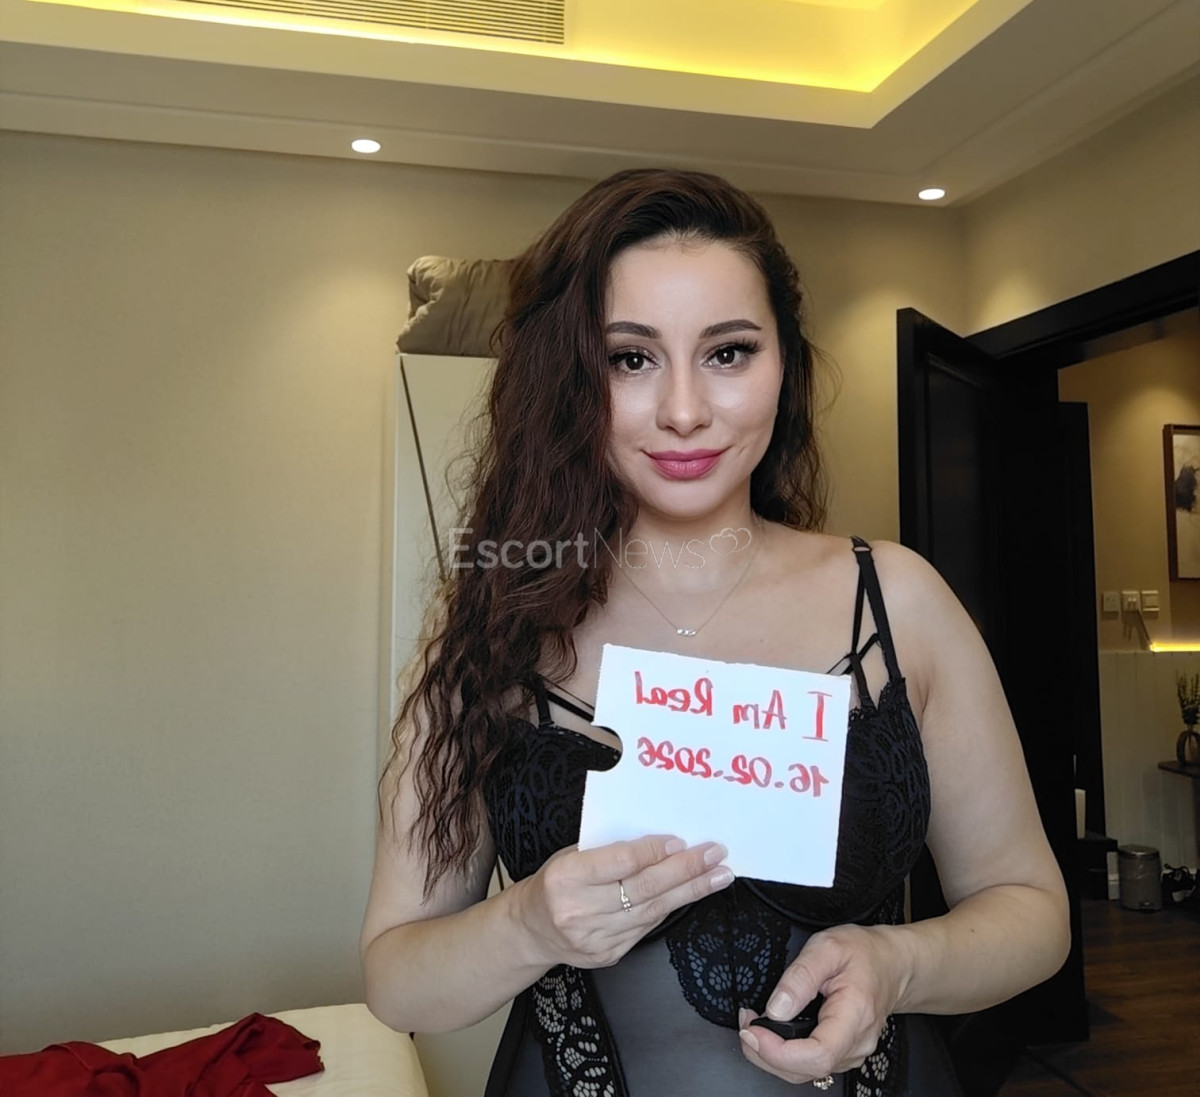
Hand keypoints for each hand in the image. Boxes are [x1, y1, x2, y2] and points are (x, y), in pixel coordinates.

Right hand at [514, 835, 733, 969]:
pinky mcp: (609, 955)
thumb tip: (659, 841)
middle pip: (644, 889)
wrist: (530, 930)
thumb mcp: (570, 855)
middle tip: (716, 855)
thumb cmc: (555, 882)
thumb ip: (608, 850)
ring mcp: (596, 937)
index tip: (682, 842)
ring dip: (691, 891)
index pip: (619, 863)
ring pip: (653, 911)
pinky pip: (647, 927)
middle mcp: (580, 910)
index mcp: (566, 877)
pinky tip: (690, 893)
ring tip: (718, 876)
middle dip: (686, 871)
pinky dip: (671, 907)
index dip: (653, 852)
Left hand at [736, 924, 909, 1084]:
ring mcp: (850, 1053)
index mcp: (854, 1016)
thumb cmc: (863, 953)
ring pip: (804, 1073)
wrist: (890, 964)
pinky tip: (771, 1033)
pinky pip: (808, 1065)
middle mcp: (855, 1043)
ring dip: (770, 1055)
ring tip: (753, 1024)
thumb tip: (776, 1009)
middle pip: (805, 1071)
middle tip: (745, 1022)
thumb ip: (800, 976)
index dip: (779, 1052)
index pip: (818, 1055)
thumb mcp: (827, 947)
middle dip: (765, 1053)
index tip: (753, 1031)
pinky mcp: (842, 1053)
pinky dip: (783, 1054)